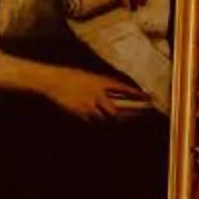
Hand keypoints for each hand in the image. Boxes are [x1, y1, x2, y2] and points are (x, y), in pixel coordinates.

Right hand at [0, 56, 154, 123]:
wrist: (52, 81)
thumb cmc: (70, 76)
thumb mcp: (89, 76)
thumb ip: (103, 84)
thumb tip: (117, 91)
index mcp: (100, 82)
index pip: (124, 89)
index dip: (136, 95)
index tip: (147, 99)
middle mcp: (97, 95)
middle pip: (117, 111)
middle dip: (128, 116)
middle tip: (138, 117)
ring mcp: (88, 106)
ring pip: (106, 119)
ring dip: (114, 122)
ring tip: (122, 122)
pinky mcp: (80, 114)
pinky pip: (93, 122)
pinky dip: (99, 123)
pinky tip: (102, 123)